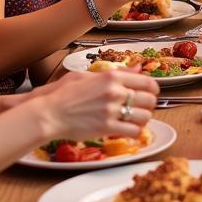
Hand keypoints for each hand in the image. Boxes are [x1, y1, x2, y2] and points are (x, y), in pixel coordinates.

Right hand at [43, 70, 159, 139]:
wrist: (49, 112)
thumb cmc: (64, 94)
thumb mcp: (89, 75)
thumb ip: (116, 72)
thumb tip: (137, 68)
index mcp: (112, 76)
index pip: (147, 82)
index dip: (153, 90)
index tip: (150, 94)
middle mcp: (115, 91)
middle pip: (150, 99)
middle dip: (149, 105)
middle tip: (142, 108)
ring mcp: (111, 110)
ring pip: (145, 116)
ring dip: (143, 120)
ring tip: (135, 120)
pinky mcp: (107, 127)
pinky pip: (133, 131)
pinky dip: (135, 133)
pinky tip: (128, 131)